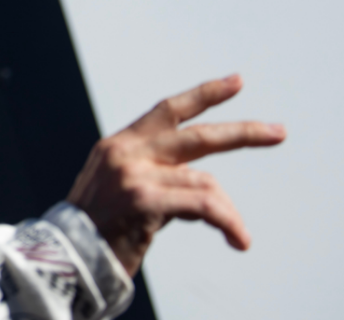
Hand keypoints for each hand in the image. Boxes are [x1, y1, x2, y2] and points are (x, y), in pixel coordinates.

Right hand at [66, 74, 285, 275]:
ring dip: (228, 213)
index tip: (236, 82)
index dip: (205, 94)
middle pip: (197, 136)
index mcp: (119, 145)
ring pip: (205, 182)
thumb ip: (152, 173)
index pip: (168, 109)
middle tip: (278, 132)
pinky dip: (226, 222)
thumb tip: (200, 180)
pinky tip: (238, 239)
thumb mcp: (119, 190)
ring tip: (239, 235)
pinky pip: (202, 205)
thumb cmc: (96, 232)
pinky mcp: (143, 200)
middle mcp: (126, 152)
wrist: (65, 260)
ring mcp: (134, 175)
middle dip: (243, 133)